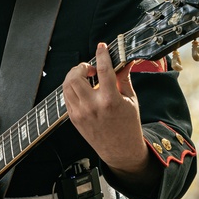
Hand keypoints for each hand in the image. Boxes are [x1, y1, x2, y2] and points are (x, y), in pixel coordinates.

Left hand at [62, 42, 151, 180]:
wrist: (120, 151)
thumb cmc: (128, 126)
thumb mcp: (131, 100)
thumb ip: (124, 78)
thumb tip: (125, 61)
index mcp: (110, 101)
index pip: (103, 70)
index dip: (101, 54)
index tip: (101, 47)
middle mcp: (92, 107)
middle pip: (76, 77)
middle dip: (82, 67)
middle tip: (91, 69)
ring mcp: (80, 113)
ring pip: (67, 85)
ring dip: (75, 76)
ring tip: (86, 77)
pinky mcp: (74, 118)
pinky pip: (67, 96)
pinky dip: (72, 88)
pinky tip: (83, 89)